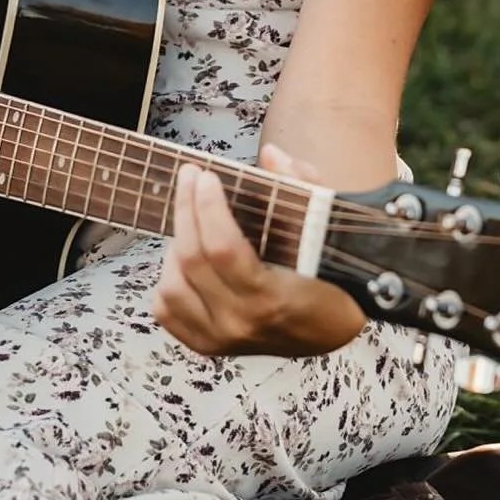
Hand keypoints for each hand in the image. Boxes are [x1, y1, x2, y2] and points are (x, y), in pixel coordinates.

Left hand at [150, 143, 367, 356]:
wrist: (332, 333)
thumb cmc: (331, 278)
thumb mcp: (327, 228)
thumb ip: (302, 186)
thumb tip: (271, 154)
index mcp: (272, 297)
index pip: (222, 248)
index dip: (207, 207)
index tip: (205, 175)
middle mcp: (241, 322)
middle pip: (191, 259)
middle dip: (185, 208)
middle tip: (190, 178)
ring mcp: (221, 339)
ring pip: (171, 286)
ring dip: (176, 246)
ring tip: (192, 222)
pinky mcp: (207, 346)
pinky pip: (167, 311)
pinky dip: (168, 280)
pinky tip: (186, 259)